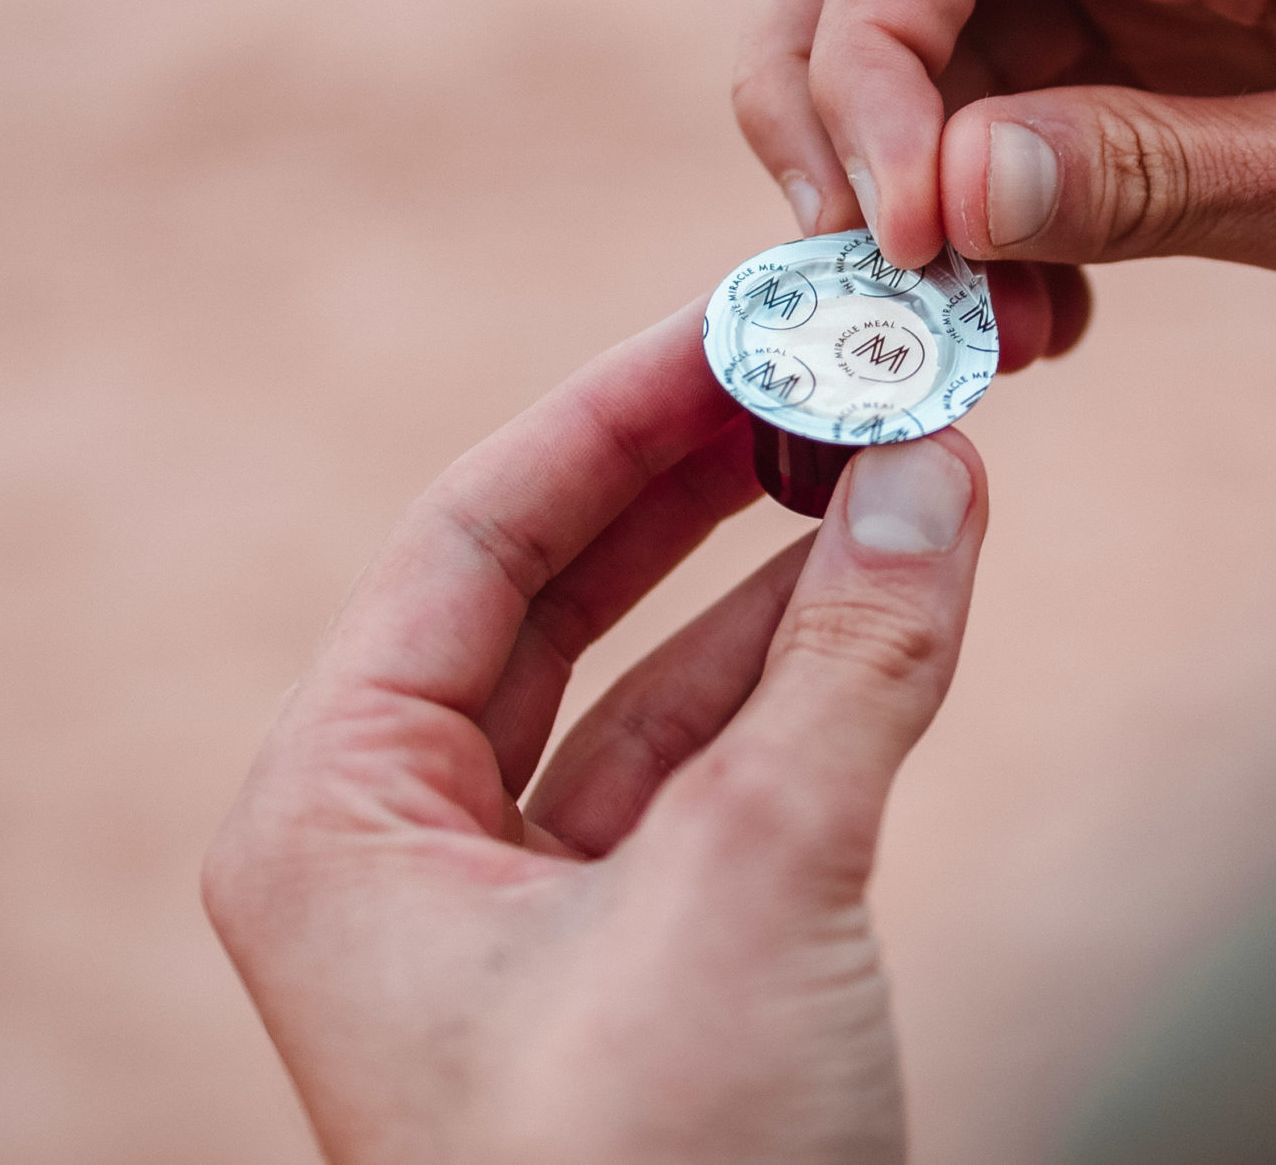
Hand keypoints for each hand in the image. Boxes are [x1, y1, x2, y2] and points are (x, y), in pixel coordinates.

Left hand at [204, 306, 988, 1164]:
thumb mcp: (755, 895)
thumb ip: (850, 668)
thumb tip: (941, 468)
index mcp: (335, 817)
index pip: (477, 538)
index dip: (621, 409)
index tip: (750, 312)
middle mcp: (403, 851)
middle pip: (556, 591)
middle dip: (701, 473)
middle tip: (831, 360)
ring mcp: (521, 912)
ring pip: (652, 681)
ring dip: (777, 568)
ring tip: (897, 450)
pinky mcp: (638, 963)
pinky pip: (716, 771)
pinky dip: (808, 677)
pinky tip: (896, 586)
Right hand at [735, 0, 1275, 391]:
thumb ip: (1160, 182)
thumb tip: (938, 196)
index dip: (857, 65)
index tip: (900, 244)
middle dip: (828, 93)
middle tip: (881, 276)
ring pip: (923, 3)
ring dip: (898, 159)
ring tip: (982, 324)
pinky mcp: (1183, 20)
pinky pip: (1008, 79)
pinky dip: (978, 191)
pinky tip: (1043, 304)